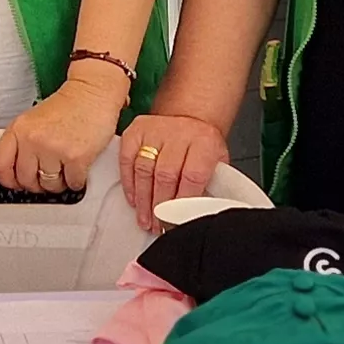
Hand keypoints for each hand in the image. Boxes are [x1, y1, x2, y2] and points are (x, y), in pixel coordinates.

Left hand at [0, 75, 124, 197]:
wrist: (93, 93)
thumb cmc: (68, 106)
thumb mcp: (33, 120)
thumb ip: (21, 143)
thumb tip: (15, 171)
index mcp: (19, 129)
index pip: (0, 165)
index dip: (8, 179)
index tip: (15, 182)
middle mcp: (33, 139)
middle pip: (26, 180)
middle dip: (37, 183)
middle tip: (46, 175)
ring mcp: (54, 149)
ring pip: (49, 186)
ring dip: (58, 182)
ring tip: (64, 167)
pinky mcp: (76, 158)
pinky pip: (72, 184)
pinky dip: (77, 180)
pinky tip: (78, 167)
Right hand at [113, 113, 226, 228]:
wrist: (190, 118)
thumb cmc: (203, 146)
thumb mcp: (217, 161)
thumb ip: (212, 184)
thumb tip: (201, 213)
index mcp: (204, 141)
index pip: (192, 176)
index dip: (183, 202)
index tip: (178, 221)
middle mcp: (179, 132)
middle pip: (165, 175)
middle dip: (161, 206)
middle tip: (159, 225)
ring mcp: (155, 130)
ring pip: (144, 170)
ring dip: (143, 200)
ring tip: (146, 220)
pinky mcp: (136, 131)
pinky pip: (127, 160)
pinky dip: (129, 184)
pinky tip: (134, 201)